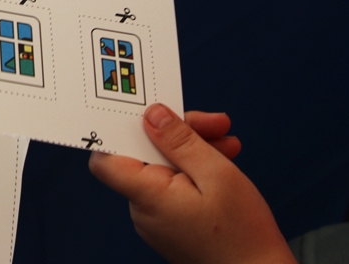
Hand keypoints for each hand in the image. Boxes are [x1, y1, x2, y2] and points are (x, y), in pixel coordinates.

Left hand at [89, 105, 294, 263]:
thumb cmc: (243, 235)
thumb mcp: (217, 174)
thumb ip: (180, 142)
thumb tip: (151, 115)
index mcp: (147, 197)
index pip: (105, 160)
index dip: (118, 132)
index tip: (144, 112)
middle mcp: (144, 209)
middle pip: (145, 155)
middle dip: (178, 134)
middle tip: (215, 123)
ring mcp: (157, 218)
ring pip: (164, 168)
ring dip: (193, 149)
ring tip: (228, 143)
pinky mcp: (171, 223)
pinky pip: (174, 185)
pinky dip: (195, 170)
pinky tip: (222, 159)